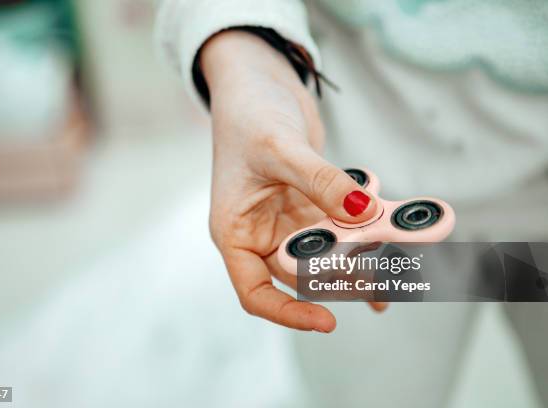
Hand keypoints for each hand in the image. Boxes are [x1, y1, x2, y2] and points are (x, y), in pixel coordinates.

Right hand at [201, 31, 384, 332]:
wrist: (257, 81)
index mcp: (236, 230)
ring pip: (330, 253)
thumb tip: (362, 212)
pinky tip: (398, 241)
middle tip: (387, 279)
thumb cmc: (246, 113)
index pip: (255, 291)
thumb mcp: (278, 147)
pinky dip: (371, 231)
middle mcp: (262, 232)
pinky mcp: (313, 203)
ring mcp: (289, 219)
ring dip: (365, 257)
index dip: (288, 312)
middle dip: (343, 277)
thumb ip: (319, 182)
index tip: (326, 320)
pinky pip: (345, 226)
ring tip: (403, 266)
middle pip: (302, 273)